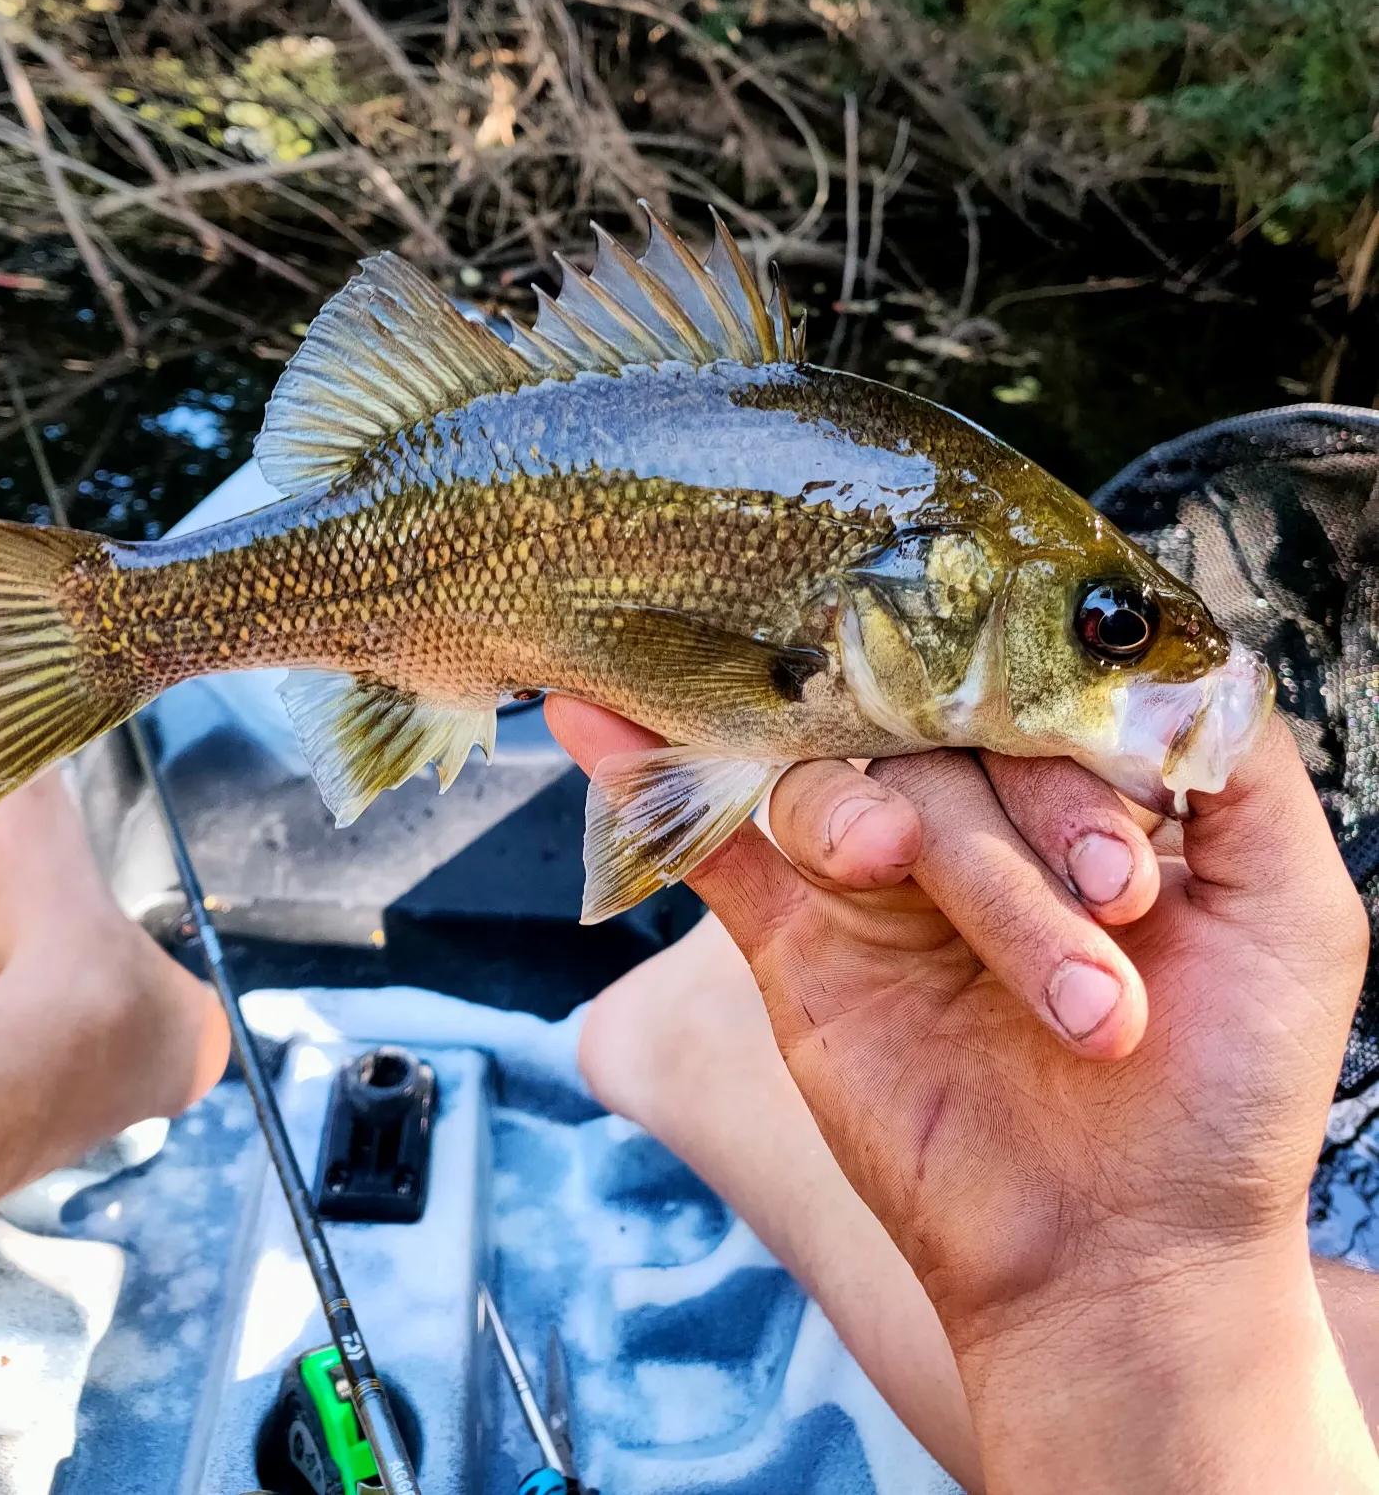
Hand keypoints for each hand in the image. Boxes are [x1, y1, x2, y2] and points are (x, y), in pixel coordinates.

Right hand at [547, 696, 1377, 1491]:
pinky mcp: (794, 940)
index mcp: (1074, 799)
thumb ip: (1241, 757)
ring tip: (895, 880)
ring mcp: (874, 880)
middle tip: (1073, 913)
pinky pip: (715, 841)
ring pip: (839, 788)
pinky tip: (597, 703)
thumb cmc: (1224, 1092)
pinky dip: (652, 770)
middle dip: (995, 831)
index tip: (1116, 874)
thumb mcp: (1292, 908)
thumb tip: (1167, 631)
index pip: (1039, 703)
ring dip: (867, 826)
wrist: (1114, 1259)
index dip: (1066, 761)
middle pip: (934, 742)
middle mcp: (970, 823)